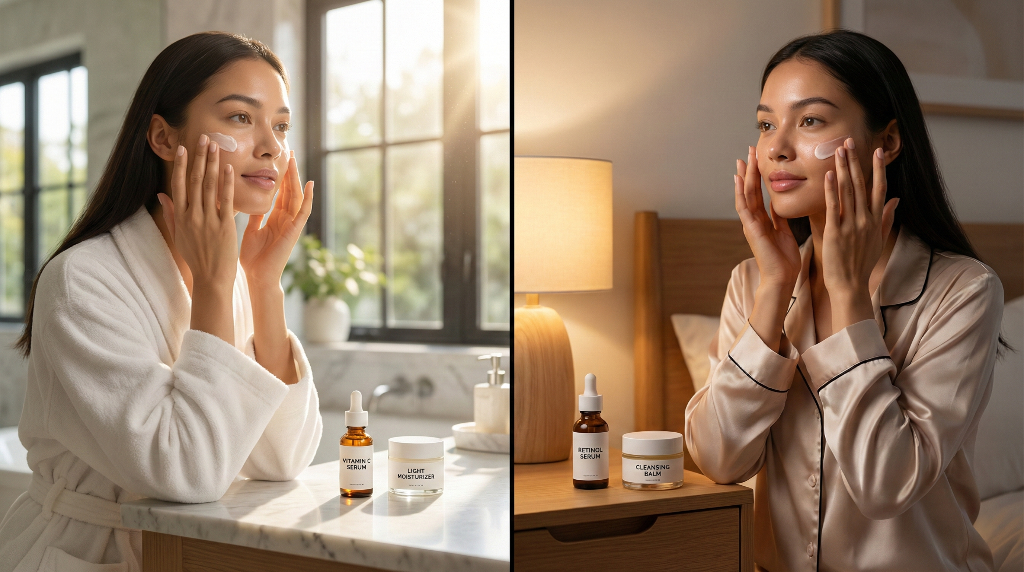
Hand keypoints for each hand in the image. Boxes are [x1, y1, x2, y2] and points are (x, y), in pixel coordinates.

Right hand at [156, 135, 236, 288]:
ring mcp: (208, 220)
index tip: (183, 147)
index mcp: (181, 217)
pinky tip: (228, 167)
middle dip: (198, 157)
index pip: (178, 185)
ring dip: (211, 163)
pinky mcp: (224, 225)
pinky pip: (225, 200)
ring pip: (208, 186)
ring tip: (215, 145)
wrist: (211, 279)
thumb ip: (172, 214)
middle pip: (193, 180)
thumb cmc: (197, 259)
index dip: (180, 164)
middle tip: (203, 137)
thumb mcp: (179, 236)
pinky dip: (226, 183)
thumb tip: (161, 195)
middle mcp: (193, 215)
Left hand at [239, 150, 313, 288]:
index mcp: (275, 218)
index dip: (279, 176)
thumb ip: (253, 216)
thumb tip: (246, 201)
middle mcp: (285, 219)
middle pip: (289, 190)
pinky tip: (309, 184)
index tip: (277, 159)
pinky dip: (308, 198)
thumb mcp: (250, 230)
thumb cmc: (253, 258)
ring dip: (296, 178)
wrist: (258, 277)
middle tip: (290, 151)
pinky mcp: (295, 231)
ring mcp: (292, 224)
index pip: (279, 192)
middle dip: (289, 171)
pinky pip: (304, 211)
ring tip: (295, 160)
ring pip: (296, 196)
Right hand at [735, 145, 801, 290]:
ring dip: (744, 176)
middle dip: (750, 170)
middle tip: (749, 150)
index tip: (759, 159)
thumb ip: (779, 218)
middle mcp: (754, 220)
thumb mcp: (785, 232)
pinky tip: (739, 179)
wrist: (782, 278)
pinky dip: (740, 193)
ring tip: (743, 158)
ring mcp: (750, 224)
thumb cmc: (785, 260)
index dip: (758, 176)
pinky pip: (744, 207)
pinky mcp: (751, 229)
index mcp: (763, 220)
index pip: (759, 193)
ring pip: (745, 195)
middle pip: (750, 190)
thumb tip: (777, 203)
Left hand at [821, 139, 898, 300]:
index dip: (878, 169)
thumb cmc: (862, 265)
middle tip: (849, 141)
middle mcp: (865, 220)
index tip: (877, 151)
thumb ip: (886, 218)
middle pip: (861, 184)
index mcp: (875, 220)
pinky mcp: (835, 233)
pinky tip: (828, 176)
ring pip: (847, 192)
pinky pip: (834, 208)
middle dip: (855, 162)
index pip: (879, 188)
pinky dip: (831, 191)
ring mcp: (851, 226)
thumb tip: (896, 200)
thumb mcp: (878, 240)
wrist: (850, 286)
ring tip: (838, 151)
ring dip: (843, 170)